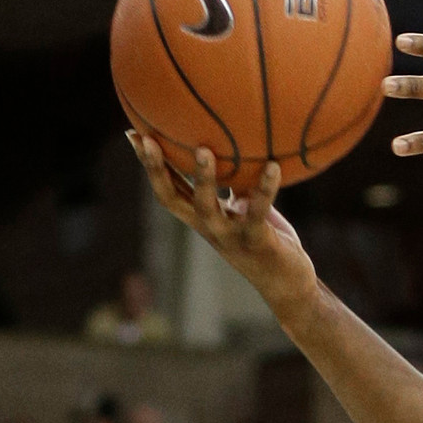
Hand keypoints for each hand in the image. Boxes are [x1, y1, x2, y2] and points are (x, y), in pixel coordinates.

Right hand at [125, 136, 315, 306]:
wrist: (288, 287)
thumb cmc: (266, 242)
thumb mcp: (245, 211)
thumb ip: (236, 187)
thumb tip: (233, 149)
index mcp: (202, 218)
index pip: (168, 189)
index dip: (150, 165)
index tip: (134, 135)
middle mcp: (209, 227)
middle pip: (171, 198)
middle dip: (157, 169)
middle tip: (147, 140)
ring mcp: (230, 236)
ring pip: (207, 207)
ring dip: (203, 179)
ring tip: (203, 150)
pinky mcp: (257, 241)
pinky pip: (258, 211)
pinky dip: (265, 188)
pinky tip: (273, 166)